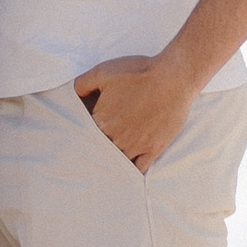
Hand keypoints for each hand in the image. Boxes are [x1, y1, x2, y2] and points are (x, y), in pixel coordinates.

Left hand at [74, 53, 193, 174]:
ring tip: (105, 168)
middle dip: (94, 152)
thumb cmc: (138, 73)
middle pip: (99, 151)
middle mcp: (116, 138)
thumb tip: (73, 94)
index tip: (78, 138)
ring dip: (111, 163)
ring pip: (117, 162)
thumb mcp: (103, 71)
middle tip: (88, 156)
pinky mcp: (154, 149)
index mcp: (101, 121)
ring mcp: (135, 146)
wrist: (173, 79)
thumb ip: (83, 84)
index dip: (81, 136)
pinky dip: (131, 172)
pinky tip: (126, 174)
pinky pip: (139, 169)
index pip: (84, 136)